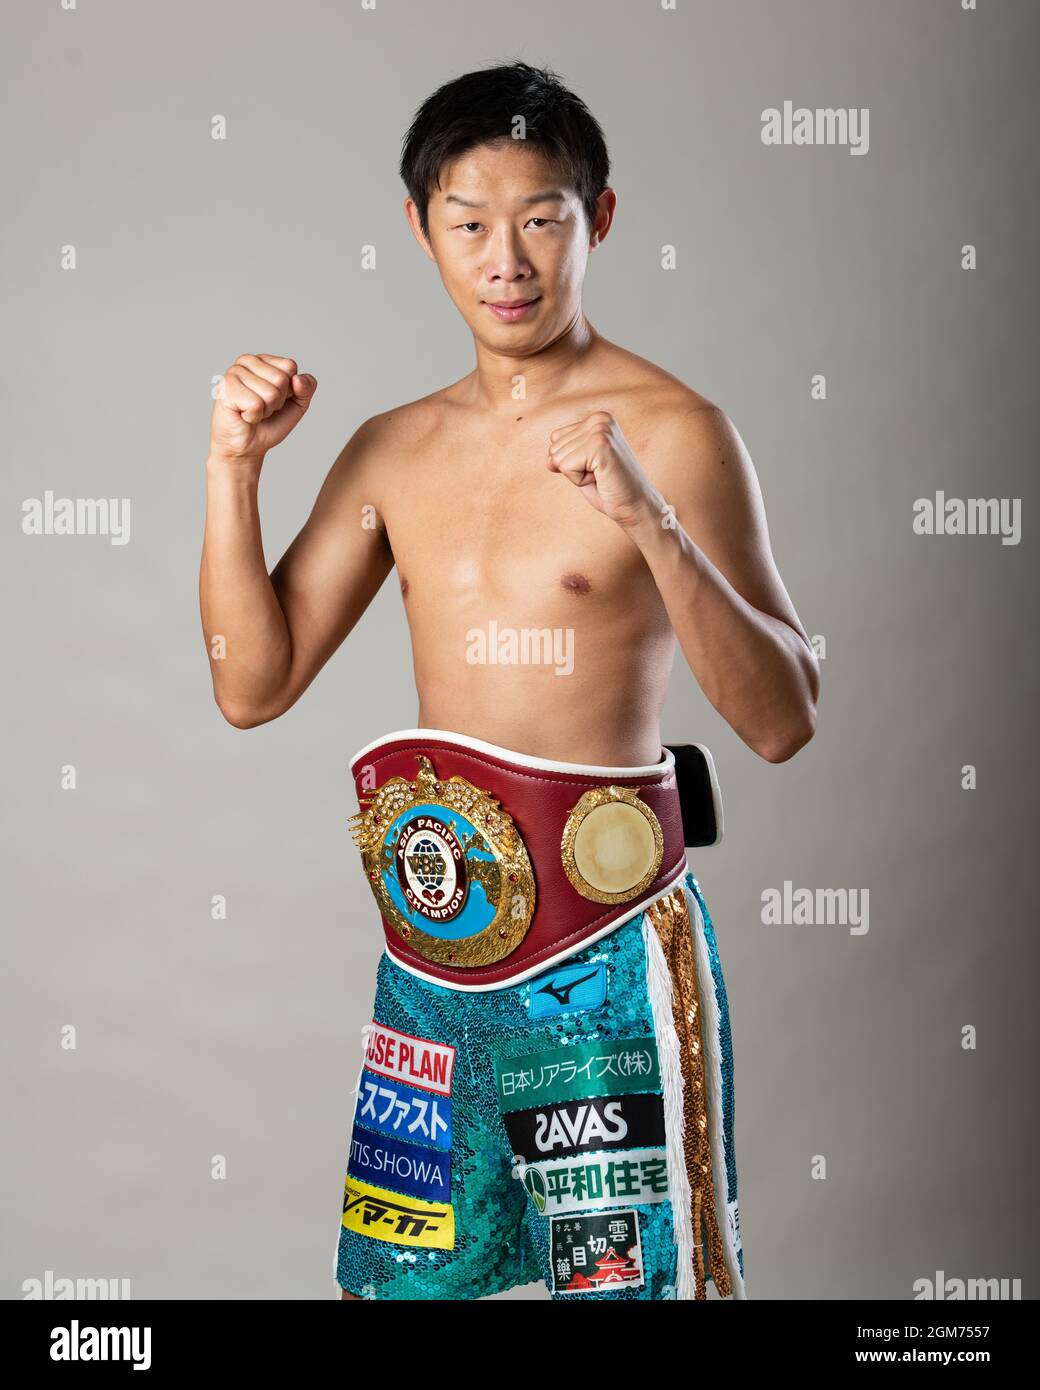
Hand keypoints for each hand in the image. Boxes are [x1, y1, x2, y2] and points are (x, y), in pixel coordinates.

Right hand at [209, 354, 316, 464]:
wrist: (248, 446)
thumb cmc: (270, 423)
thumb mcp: (297, 404)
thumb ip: (307, 388)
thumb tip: (297, 379)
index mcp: (264, 359)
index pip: (290, 366)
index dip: (289, 390)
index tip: (275, 399)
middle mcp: (247, 361)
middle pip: (281, 379)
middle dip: (277, 401)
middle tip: (263, 408)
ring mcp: (234, 373)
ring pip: (270, 393)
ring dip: (265, 410)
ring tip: (252, 411)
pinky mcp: (226, 389)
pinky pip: (256, 404)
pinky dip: (254, 416)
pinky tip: (243, 415)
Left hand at [546, 411, 655, 527]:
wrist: (636, 505)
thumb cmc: (610, 488)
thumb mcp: (582, 466)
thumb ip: (564, 456)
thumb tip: (549, 460)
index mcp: (597, 418)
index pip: (556, 438)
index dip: (571, 461)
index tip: (595, 467)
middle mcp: (600, 419)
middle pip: (554, 448)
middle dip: (573, 468)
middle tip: (600, 474)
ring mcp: (601, 430)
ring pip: (558, 458)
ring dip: (577, 475)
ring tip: (601, 476)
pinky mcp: (600, 446)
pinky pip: (566, 466)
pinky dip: (579, 480)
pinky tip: (601, 478)